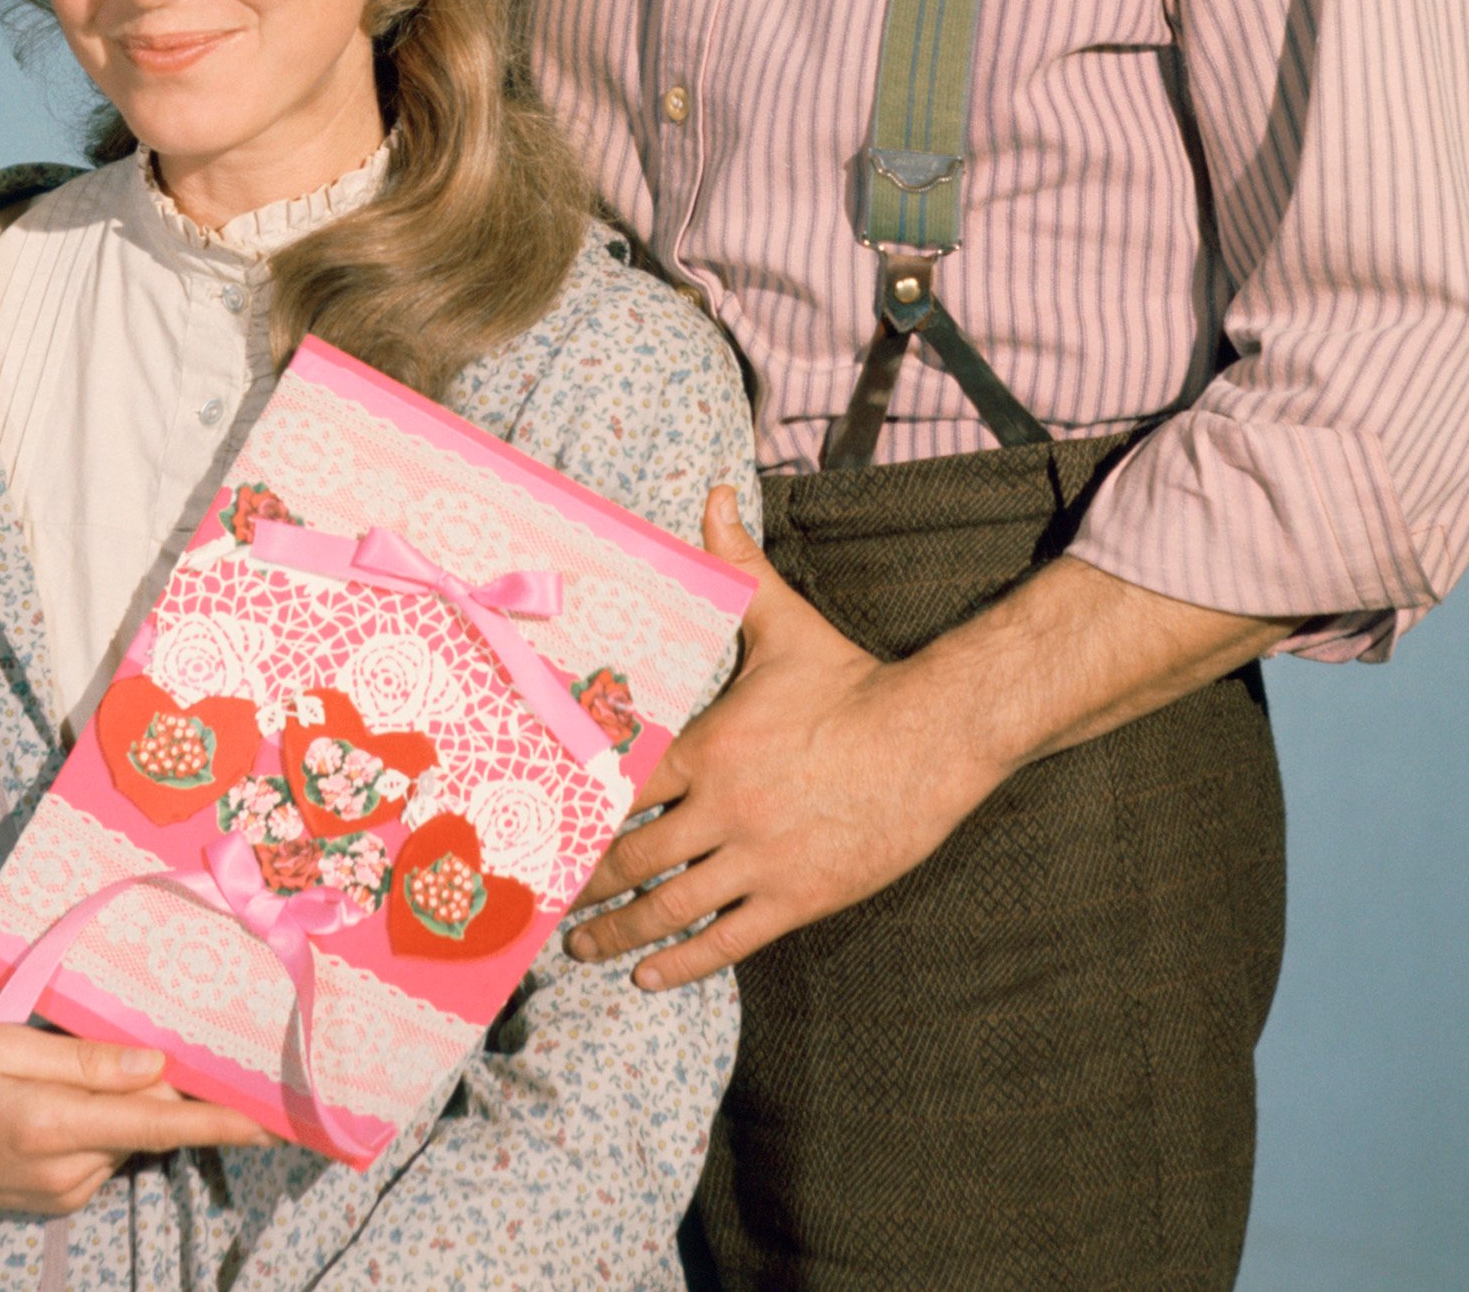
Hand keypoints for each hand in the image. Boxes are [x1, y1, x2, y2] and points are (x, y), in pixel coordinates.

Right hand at [0, 1024, 264, 1217]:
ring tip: (81, 1071)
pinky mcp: (55, 1204)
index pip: (158, 1126)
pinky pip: (103, 1155)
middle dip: (166, 1090)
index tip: (269, 1123)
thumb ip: (86, 1060)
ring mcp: (61, 1195)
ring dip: (128, 1107)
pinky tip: (67, 1101)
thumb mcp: (6, 1047)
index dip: (218, 1123)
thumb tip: (158, 1067)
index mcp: (55, 1126)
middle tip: (164, 1046)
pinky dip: (105, 1126)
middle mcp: (67, 1171)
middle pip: (148, 1127)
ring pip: (127, 1140)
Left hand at [563, 488, 1000, 990]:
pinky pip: (725, 939)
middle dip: (582, 885)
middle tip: (542, 901)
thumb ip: (735, 566)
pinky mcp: (797, 897)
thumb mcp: (784, 622)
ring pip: (668, 907)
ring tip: (580, 946)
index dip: (573, 813)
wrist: (932, 737)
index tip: (536, 829)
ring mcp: (759, 859)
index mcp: (708, 746)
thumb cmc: (850, 680)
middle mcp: (723, 808)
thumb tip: (713, 494)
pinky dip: (680, 961)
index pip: (618, 788)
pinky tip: (648, 973)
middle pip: (631, 858)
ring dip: (615, 932)